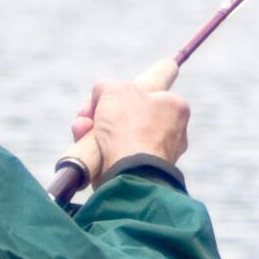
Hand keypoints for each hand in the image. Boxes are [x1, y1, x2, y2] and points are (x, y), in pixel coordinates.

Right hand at [71, 61, 188, 183]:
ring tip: (83, 127)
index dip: (126, 90)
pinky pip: (111, 154)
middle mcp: (170, 132)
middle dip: (101, 112)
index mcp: (175, 107)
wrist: (129, 171)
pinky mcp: (136, 173)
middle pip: (126, 114)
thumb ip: (107, 86)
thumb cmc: (129, 125)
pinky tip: (83, 140)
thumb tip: (100, 96)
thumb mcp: (114, 89)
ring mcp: (154, 155)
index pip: (150, 92)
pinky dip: (94, 148)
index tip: (113, 92)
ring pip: (115, 135)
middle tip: (89, 111)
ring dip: (92, 129)